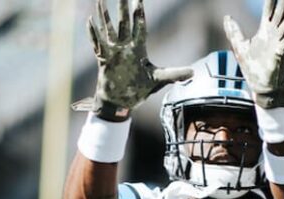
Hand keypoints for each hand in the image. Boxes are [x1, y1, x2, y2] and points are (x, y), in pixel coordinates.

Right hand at [73, 0, 191, 120]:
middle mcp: (125, 48)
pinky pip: (97, 44)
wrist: (121, 104)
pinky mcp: (104, 60)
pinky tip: (90, 21)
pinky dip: (93, 33)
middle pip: (123, 23)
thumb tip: (193, 72)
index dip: (139, 12)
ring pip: (108, 30)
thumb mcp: (158, 80)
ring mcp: (113, 53)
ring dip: (104, 16)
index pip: (139, 26)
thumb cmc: (138, 91)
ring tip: (100, 1)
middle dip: (123, 8)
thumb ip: (174, 74)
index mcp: (138, 49)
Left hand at [223, 0, 283, 108]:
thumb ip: (234, 31)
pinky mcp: (281, 55)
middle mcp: (274, 35)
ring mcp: (279, 44)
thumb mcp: (239, 46)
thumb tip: (227, 17)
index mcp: (265, 31)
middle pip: (282, 14)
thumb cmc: (252, 66)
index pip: (269, 11)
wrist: (260, 85)